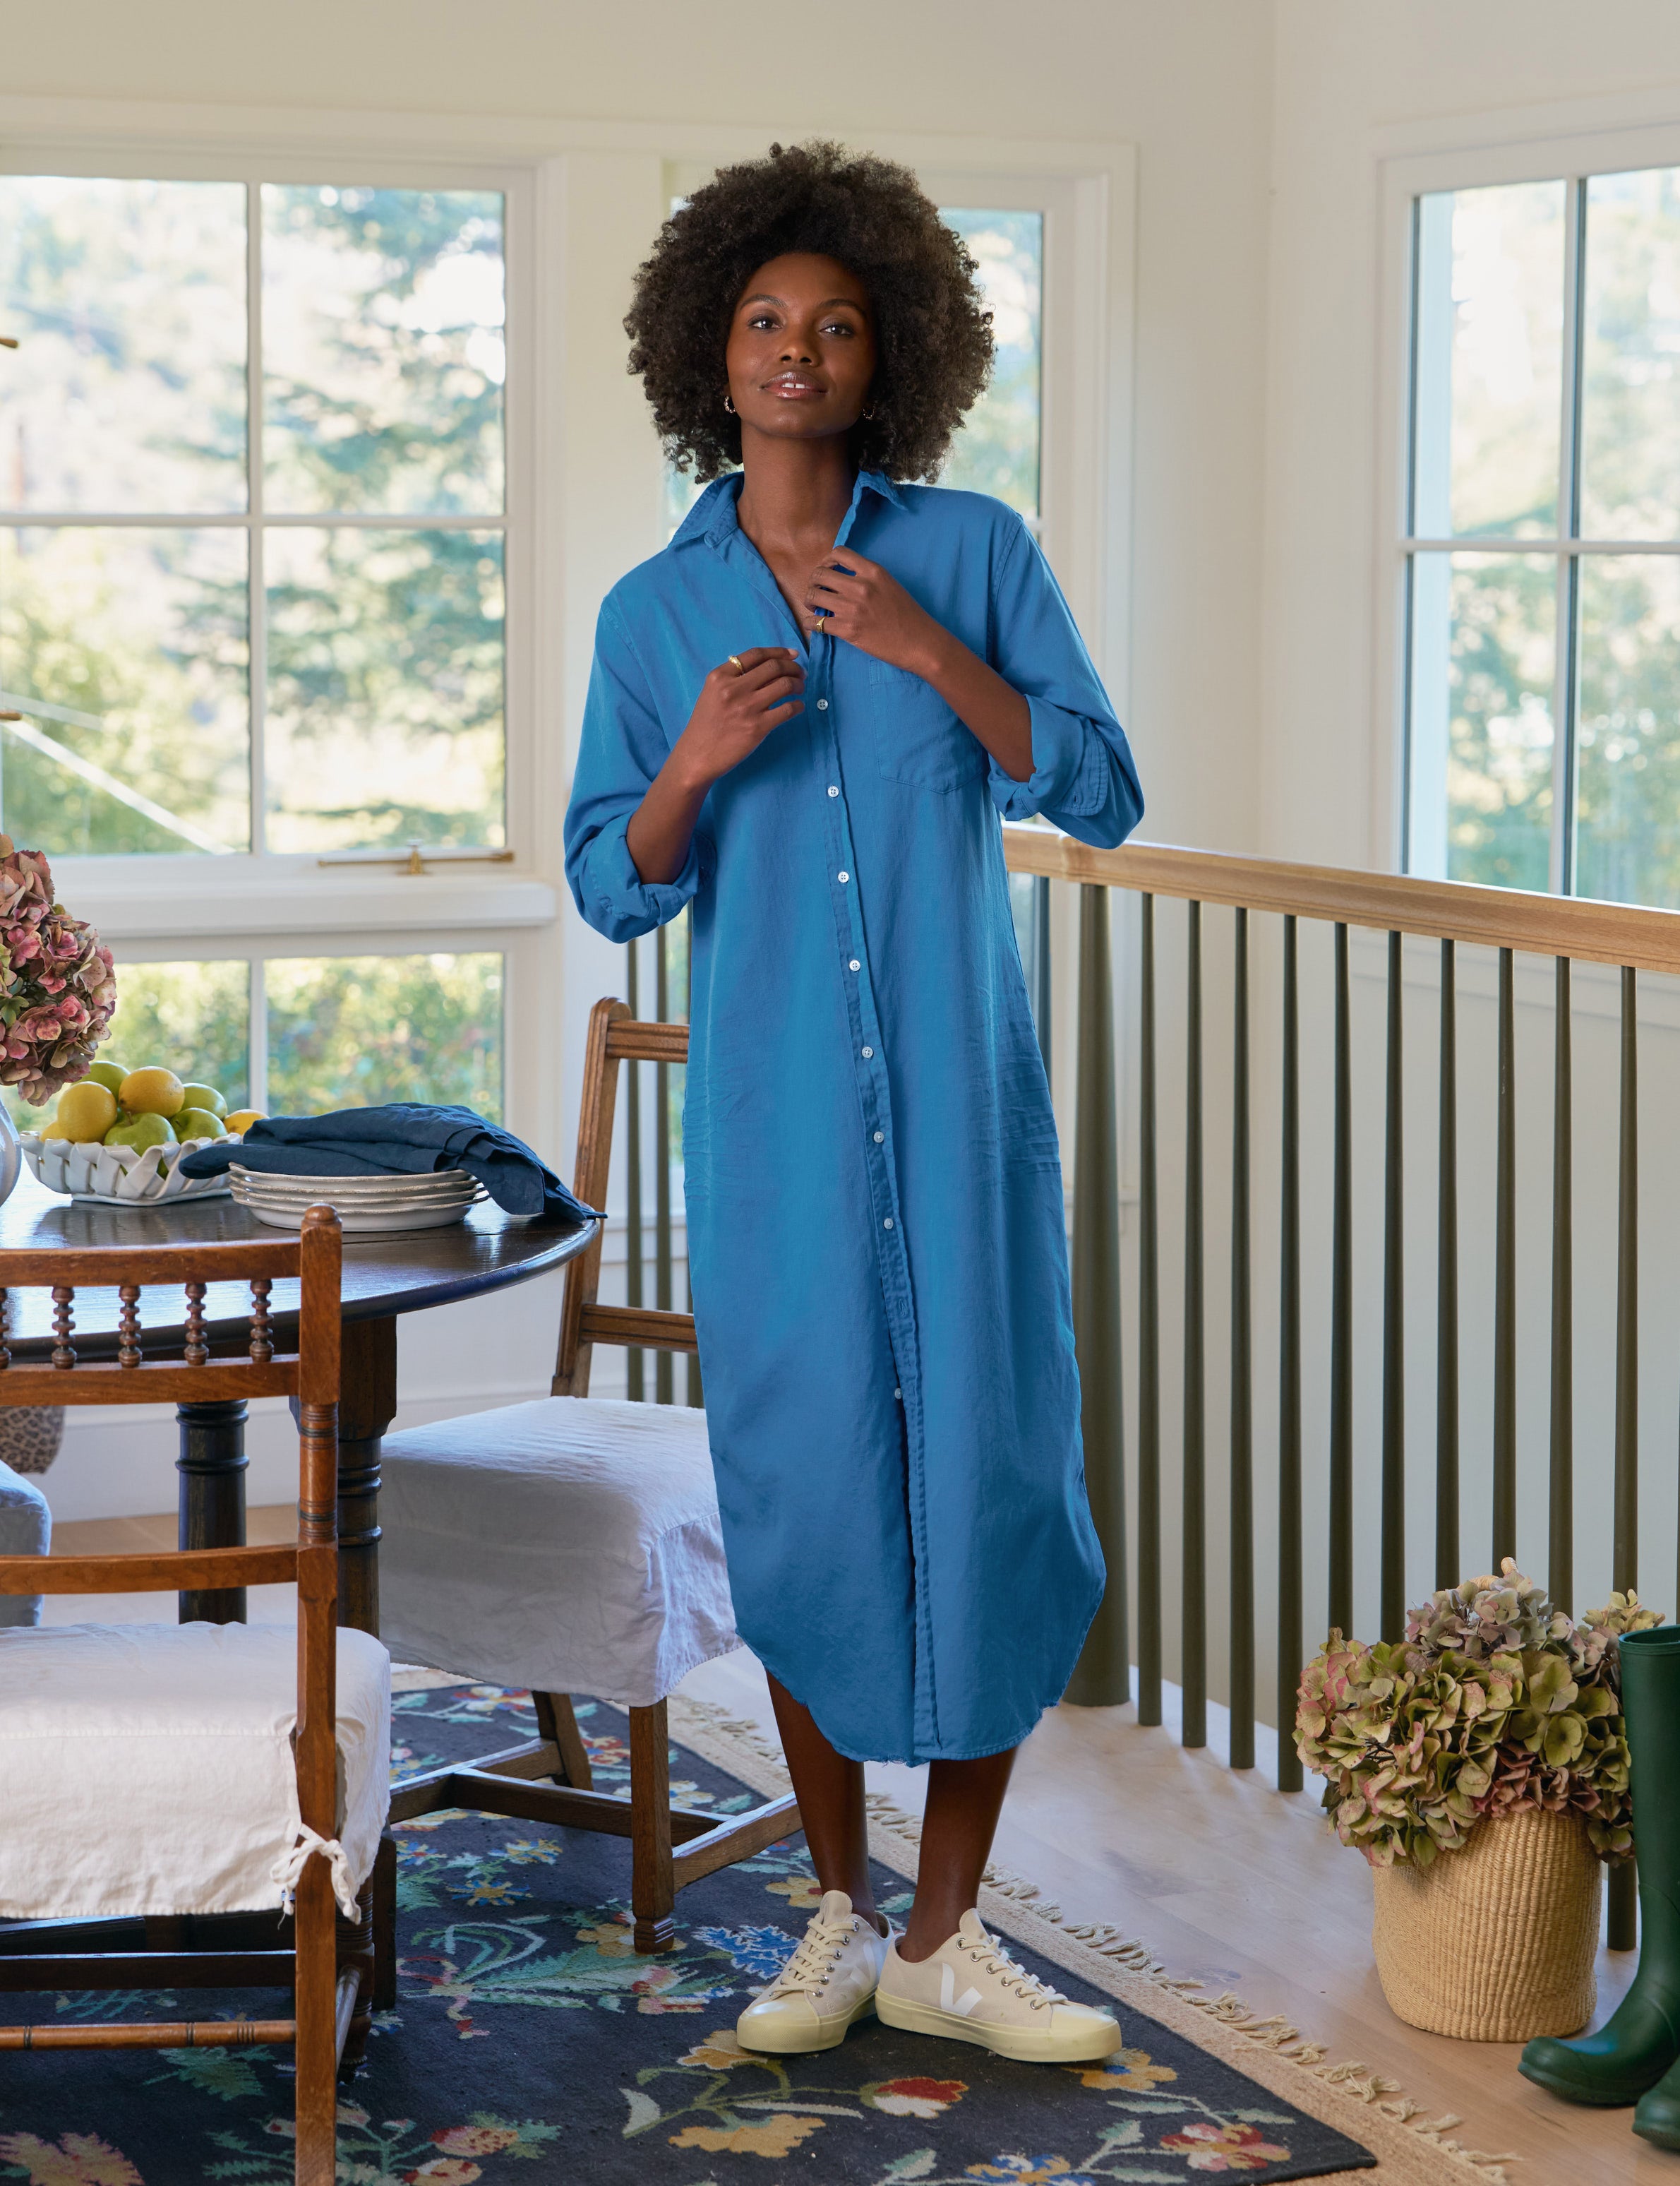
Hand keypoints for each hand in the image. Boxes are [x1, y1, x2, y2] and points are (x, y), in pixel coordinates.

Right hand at [673, 647, 804, 789]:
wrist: (698, 755)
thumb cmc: (706, 725)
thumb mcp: (711, 693)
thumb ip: (733, 679)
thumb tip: (768, 668)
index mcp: (720, 676)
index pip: (756, 654)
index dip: (779, 652)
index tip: (792, 655)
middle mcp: (734, 688)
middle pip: (774, 667)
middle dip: (793, 668)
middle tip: (800, 674)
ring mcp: (747, 707)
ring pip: (785, 685)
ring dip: (798, 684)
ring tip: (799, 689)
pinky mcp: (758, 727)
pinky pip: (788, 709)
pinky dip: (798, 706)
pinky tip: (797, 707)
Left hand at [804, 550, 944, 677]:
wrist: (920, 642)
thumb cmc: (908, 615)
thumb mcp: (890, 585)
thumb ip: (867, 577)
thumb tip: (843, 578)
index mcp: (872, 571)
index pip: (838, 553)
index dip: (826, 561)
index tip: (827, 571)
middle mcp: (860, 586)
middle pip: (820, 574)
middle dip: (813, 582)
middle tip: (816, 591)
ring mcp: (852, 608)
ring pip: (813, 596)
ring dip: (809, 600)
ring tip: (813, 606)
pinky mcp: (848, 630)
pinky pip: (816, 622)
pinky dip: (811, 623)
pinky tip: (815, 624)